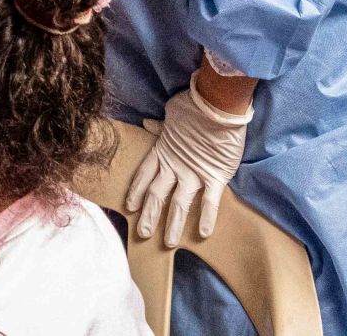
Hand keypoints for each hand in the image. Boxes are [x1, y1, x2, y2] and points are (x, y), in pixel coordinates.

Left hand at [124, 72, 252, 246]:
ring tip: (169, 243)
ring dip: (173, 224)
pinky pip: (210, 201)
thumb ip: (161, 126)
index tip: (129, 208)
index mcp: (162, 151)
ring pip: (179, 204)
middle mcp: (174, 165)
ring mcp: (193, 173)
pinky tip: (204, 234)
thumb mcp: (171, 115)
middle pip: (157, 195)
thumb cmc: (192, 105)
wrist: (216, 104)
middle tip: (143, 234)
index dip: (136, 192)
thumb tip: (147, 124)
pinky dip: (207, 218)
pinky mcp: (214, 176)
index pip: (143, 175)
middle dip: (149, 215)